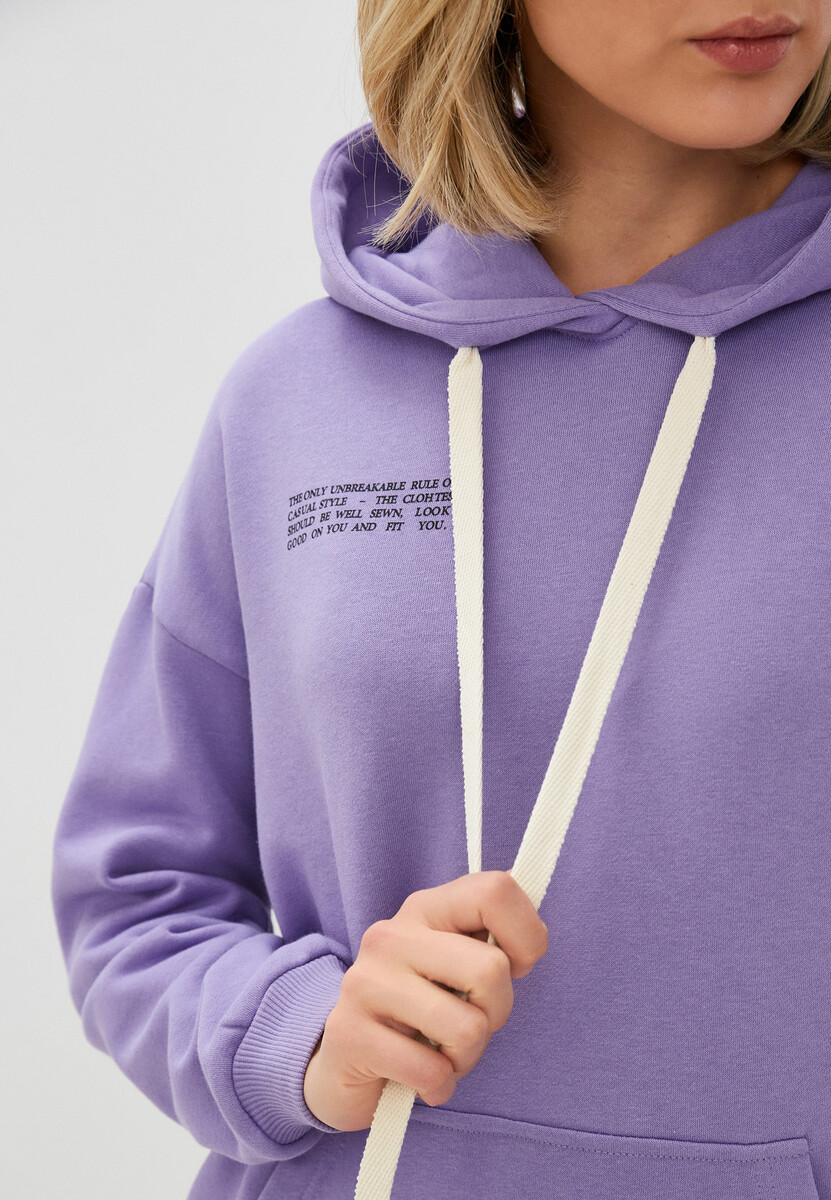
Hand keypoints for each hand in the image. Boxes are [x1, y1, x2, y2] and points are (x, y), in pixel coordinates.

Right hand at [302, 870, 547, 1131]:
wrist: (345, 1061)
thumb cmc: (422, 1010)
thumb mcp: (456, 965)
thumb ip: (492, 942)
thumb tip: (531, 944)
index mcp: (426, 908)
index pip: (496, 890)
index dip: (527, 935)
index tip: (515, 967)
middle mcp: (392, 935)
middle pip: (491, 969)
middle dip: (496, 1012)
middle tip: (469, 1021)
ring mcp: (366, 981)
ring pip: (467, 1028)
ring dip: (466, 1057)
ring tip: (442, 1052)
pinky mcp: (349, 1033)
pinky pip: (431, 1071)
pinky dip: (438, 1086)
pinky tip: (420, 1077)